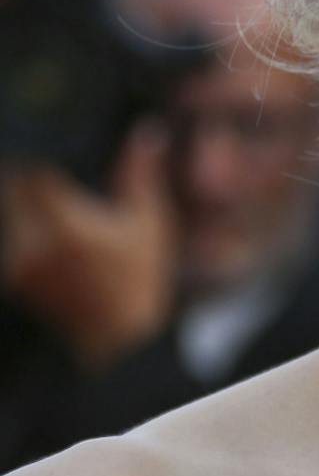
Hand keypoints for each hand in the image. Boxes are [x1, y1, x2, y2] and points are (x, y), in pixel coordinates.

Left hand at [0, 120, 177, 369]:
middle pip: (13, 189)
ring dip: (25, 205)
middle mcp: (33, 243)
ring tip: (62, 218)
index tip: (51, 153)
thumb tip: (146, 133)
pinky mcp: (14, 278)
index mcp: (67, 225)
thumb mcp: (149, 225)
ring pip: (9, 213)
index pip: (31, 173)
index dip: (39, 158)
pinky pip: (12, 239)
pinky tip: (56, 242)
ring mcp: (18, 263)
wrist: (119, 342)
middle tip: (56, 184)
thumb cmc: (139, 282)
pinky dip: (25, 230)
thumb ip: (139, 176)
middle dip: (31, 181)